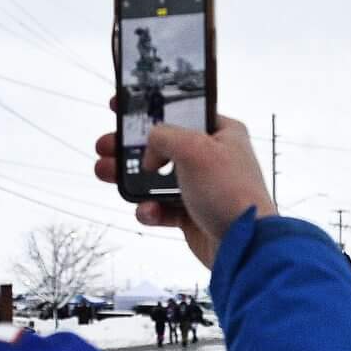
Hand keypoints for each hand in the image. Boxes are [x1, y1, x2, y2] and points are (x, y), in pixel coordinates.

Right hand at [95, 110, 275, 269]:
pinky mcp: (193, 214)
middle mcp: (213, 157)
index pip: (181, 112)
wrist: (245, 245)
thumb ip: (164, 136)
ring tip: (106, 173)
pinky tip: (147, 211)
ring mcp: (202, 187)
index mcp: (221, 132)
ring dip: (131, 177)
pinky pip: (162, 208)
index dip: (151, 108)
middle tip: (106, 146)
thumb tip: (150, 150)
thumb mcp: (194, 148)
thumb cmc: (230, 192)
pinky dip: (150, 209)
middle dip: (130, 147)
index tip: (122, 106)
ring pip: (157, 178)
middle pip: (162, 145)